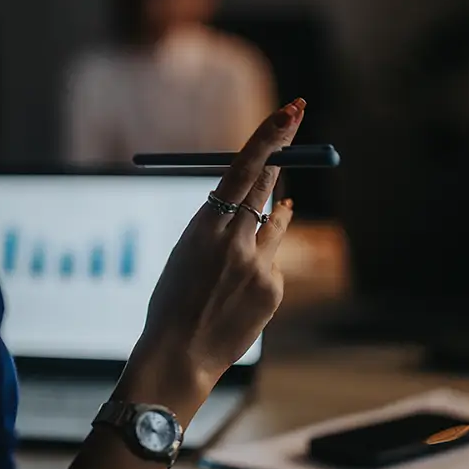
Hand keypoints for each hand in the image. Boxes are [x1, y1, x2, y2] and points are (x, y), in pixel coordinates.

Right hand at [120, 100, 305, 411]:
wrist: (178, 355)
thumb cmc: (173, 301)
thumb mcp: (187, 252)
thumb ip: (220, 225)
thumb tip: (261, 201)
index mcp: (203, 226)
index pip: (243, 170)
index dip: (268, 139)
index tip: (289, 112)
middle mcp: (234, 240)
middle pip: (267, 185)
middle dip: (282, 154)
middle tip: (295, 125)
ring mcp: (258, 265)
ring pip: (275, 224)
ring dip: (270, 218)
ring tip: (245, 246)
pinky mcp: (273, 288)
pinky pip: (273, 262)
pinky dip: (261, 267)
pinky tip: (238, 294)